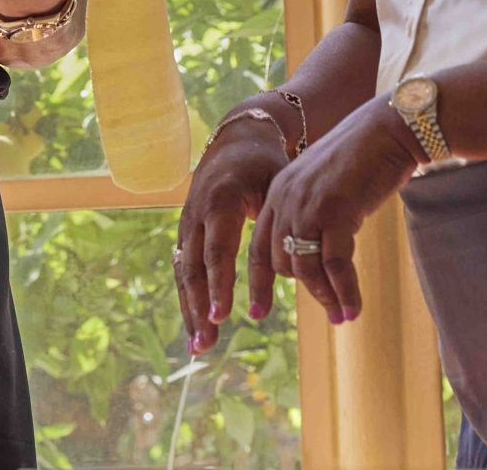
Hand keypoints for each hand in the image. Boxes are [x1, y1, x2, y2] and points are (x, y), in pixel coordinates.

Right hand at [172, 109, 290, 353]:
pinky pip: (183, 269)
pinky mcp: (186, 231)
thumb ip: (281, 220)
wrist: (236, 141)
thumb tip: (303, 258)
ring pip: (183, 273)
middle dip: (198, 308)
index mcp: (220, 202)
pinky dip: (189, 299)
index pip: (217, 251)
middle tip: (207, 343)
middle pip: (193, 268)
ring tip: (199, 347)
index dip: (219, 286)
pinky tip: (196, 327)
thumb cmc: (265, 165)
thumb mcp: (276, 184)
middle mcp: (196, 214)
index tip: (222, 316)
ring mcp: (186, 223)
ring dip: (190, 311)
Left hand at [248, 97, 426, 325]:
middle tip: (330, 310)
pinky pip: (334, 265)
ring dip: (326, 297)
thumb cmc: (363, 159)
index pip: (258, 245)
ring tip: (342, 316)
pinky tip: (353, 310)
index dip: (258, 281)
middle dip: (305, 290)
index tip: (258, 313)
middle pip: (281, 261)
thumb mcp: (326, 188)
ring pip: (306, 268)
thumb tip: (313, 255)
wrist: (387, 130)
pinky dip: (344, 292)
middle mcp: (285, 199)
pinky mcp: (334, 211)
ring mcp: (307, 204)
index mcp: (278, 192)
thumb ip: (312, 214)